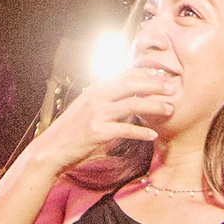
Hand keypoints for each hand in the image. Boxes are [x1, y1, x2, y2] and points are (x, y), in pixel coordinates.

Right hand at [27, 67, 177, 173]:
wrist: (51, 149)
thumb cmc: (70, 131)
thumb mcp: (85, 109)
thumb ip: (104, 101)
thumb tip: (126, 99)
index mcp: (94, 90)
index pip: (124, 75)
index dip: (145, 74)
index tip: (162, 77)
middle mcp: (96, 97)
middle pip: (132, 84)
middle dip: (154, 85)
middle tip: (172, 88)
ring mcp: (96, 114)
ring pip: (133, 104)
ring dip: (154, 106)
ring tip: (170, 109)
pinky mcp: (97, 132)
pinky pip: (126, 129)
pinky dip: (142, 132)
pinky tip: (153, 135)